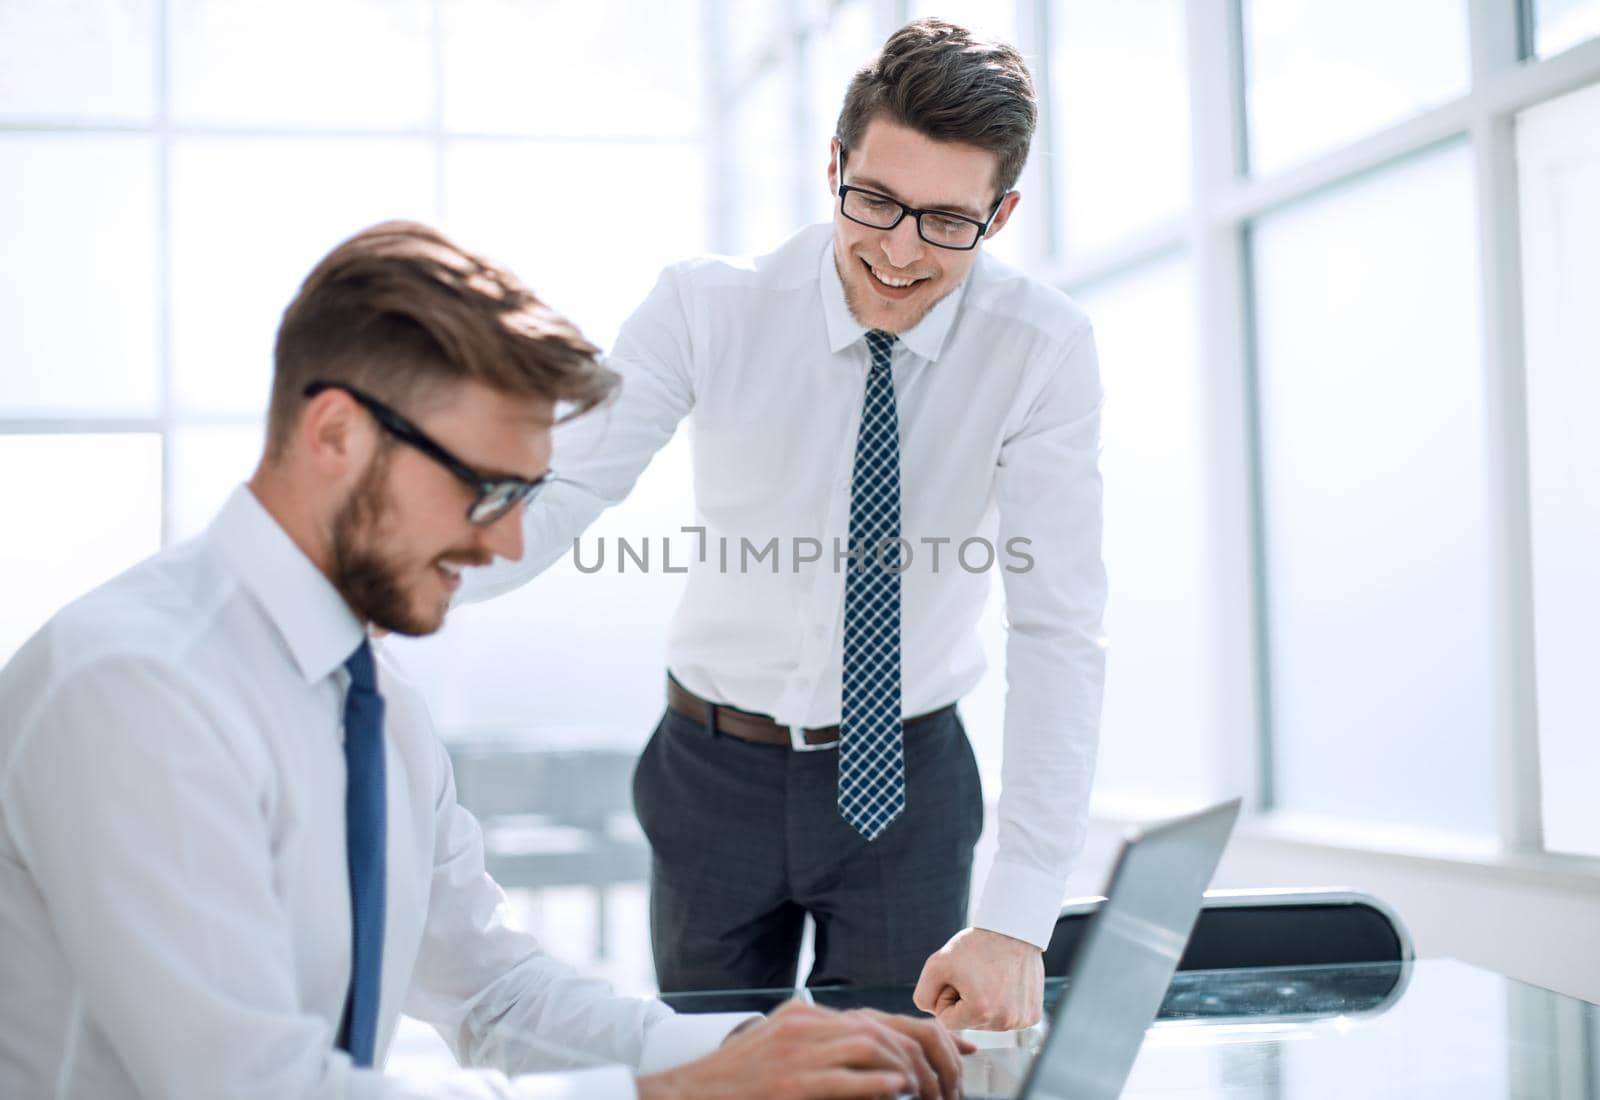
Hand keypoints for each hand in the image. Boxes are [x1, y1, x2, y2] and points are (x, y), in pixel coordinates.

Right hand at [636, 1000, 973, 1099]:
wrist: (682, 1098)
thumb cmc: (734, 1088)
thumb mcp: (780, 1054)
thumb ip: (823, 1052)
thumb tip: (880, 1073)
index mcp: (806, 1018)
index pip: (880, 1017)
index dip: (928, 1035)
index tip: (963, 1054)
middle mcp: (805, 1026)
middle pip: (884, 1027)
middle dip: (928, 1057)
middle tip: (949, 1091)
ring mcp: (795, 1052)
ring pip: (871, 1044)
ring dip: (910, 1072)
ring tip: (927, 1096)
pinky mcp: (788, 1084)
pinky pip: (844, 1078)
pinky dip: (878, 1083)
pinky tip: (898, 1090)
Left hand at [912, 927, 1044, 1030]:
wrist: (1013, 929)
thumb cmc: (974, 946)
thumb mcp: (936, 965)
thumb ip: (923, 996)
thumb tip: (934, 1015)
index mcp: (980, 1012)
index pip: (947, 1020)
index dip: (947, 995)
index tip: (959, 975)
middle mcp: (1005, 1022)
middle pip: (968, 1022)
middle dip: (965, 1000)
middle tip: (976, 974)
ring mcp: (1021, 1020)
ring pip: (986, 1021)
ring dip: (983, 1002)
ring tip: (991, 977)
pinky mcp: (1032, 1016)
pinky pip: (1005, 1017)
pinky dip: (1002, 1003)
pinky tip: (1005, 983)